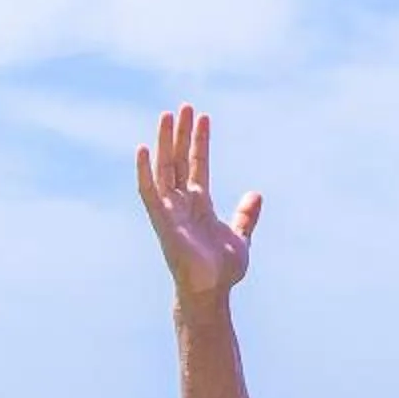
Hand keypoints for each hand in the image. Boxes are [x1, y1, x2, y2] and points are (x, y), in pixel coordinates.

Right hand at [137, 105, 263, 303]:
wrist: (212, 291)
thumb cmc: (222, 270)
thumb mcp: (241, 237)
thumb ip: (246, 215)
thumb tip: (256, 194)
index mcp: (199, 203)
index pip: (197, 164)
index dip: (199, 141)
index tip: (202, 116)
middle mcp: (181, 202)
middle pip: (178, 160)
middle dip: (181, 133)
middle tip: (184, 105)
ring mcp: (170, 210)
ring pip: (164, 168)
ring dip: (165, 142)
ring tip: (167, 115)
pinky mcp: (162, 221)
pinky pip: (149, 192)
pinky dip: (144, 172)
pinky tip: (142, 149)